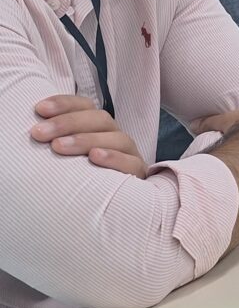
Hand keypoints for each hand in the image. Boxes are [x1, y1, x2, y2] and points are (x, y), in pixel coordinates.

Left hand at [30, 95, 146, 177]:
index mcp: (98, 126)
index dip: (64, 104)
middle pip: (100, 119)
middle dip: (68, 123)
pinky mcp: (137, 172)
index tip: (39, 109)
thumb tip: (32, 131)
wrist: (110, 204)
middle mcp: (114, 135)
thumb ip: (56, 140)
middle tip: (40, 133)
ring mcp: (128, 153)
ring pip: (116, 137)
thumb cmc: (80, 176)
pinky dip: (113, 157)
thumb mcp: (66, 156)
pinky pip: (130, 161)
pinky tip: (95, 157)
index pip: (85, 106)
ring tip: (59, 147)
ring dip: (86, 139)